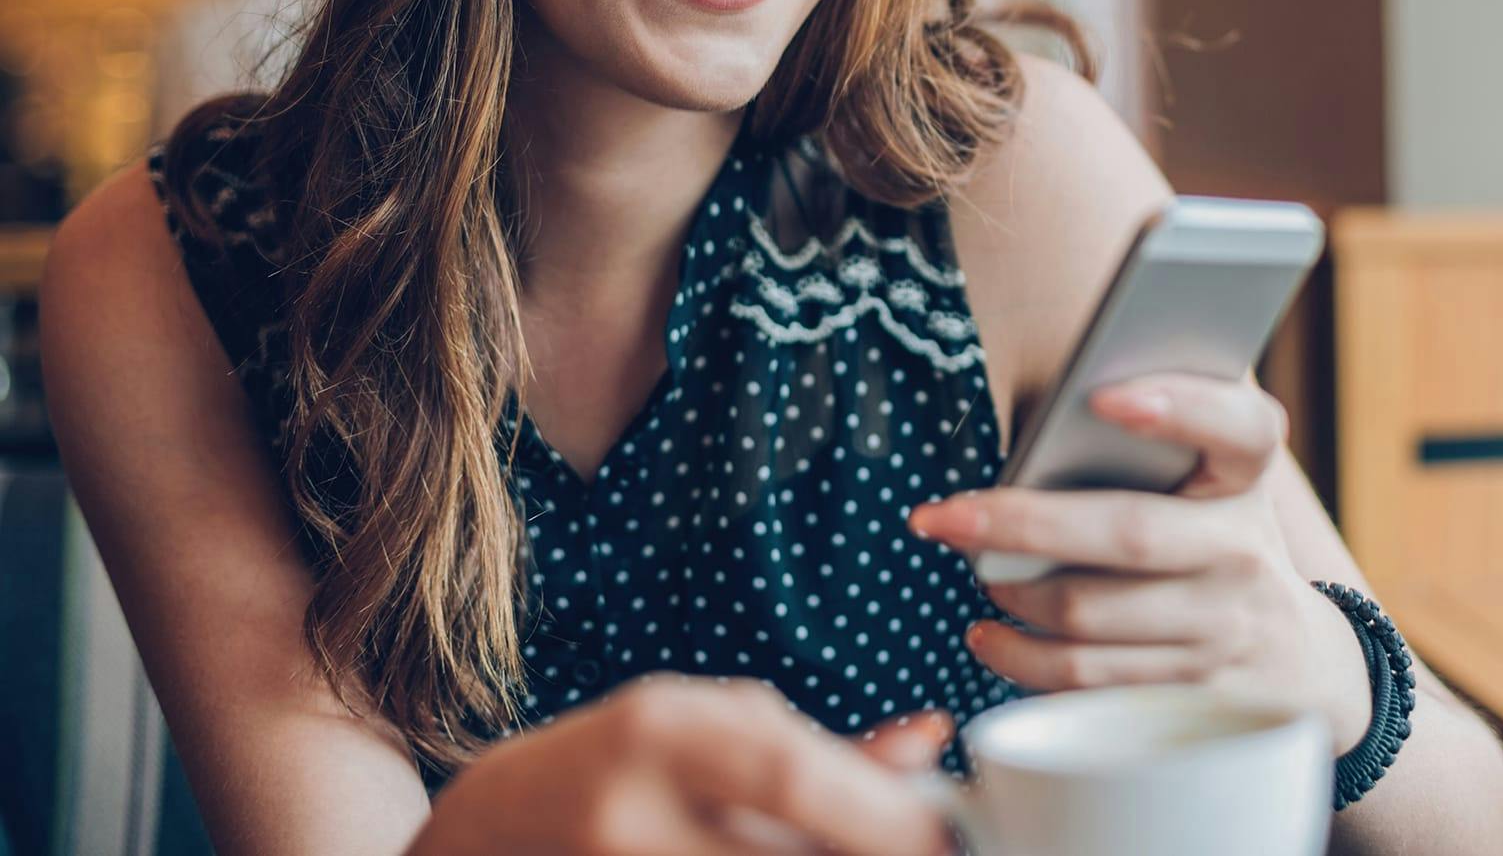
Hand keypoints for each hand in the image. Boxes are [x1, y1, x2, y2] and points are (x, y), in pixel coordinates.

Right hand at [410, 675, 951, 855]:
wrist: (490, 833)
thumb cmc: (618, 761)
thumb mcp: (709, 722)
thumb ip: (820, 744)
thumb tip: (933, 741)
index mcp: (658, 732)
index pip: (792, 779)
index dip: (885, 816)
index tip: (950, 834)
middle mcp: (632, 818)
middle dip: (877, 854)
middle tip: (937, 851)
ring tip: (869, 851)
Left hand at [907, 374, 1372, 752]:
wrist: (1295, 660)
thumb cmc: (1216, 537)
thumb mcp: (1211, 480)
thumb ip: (1152, 440)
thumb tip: (1042, 423)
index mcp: (1246, 478)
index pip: (1240, 427)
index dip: (1180, 405)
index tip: (1102, 393)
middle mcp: (1244, 552)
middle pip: (1127, 533)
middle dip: (1020, 523)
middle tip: (939, 516)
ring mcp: (1222, 631)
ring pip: (1090, 617)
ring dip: (1012, 594)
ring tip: (973, 571)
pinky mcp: (1191, 694)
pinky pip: (1089, 680)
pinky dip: (1023, 659)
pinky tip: (990, 634)